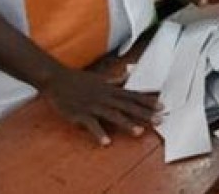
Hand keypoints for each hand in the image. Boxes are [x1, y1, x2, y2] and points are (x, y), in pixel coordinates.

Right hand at [40, 65, 159, 145]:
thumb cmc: (78, 80)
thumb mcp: (100, 78)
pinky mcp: (81, 114)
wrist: (56, 79)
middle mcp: (105, 97)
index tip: (162, 106)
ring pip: (113, 115)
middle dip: (144, 113)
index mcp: (110, 89)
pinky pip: (91, 125)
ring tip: (140, 132)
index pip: (133, 95)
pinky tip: (106, 142)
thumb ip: (115, 81)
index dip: (148, 101)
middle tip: (160, 119)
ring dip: (127, 123)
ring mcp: (93, 105)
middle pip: (128, 106)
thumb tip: (128, 76)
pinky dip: (99, 133)